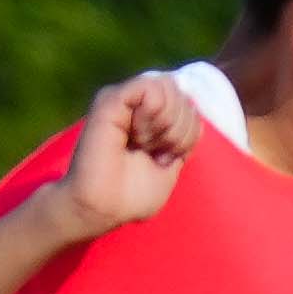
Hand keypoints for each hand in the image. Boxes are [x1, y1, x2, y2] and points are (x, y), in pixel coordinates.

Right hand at [52, 71, 199, 238]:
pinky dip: (154, 112)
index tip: (165, 159)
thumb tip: (191, 110)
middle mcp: (136, 105)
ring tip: (145, 144)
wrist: (101, 208)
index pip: (188, 104)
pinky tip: (138, 135)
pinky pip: (150, 87)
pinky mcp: (110, 100)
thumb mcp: (173, 164)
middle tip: (155, 153)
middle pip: (181, 92)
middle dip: (180, 128)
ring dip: (168, 121)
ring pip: (167, 85)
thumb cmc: (131, 196)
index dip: (188, 133)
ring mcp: (122, 100)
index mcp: (151, 119)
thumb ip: (185, 134)